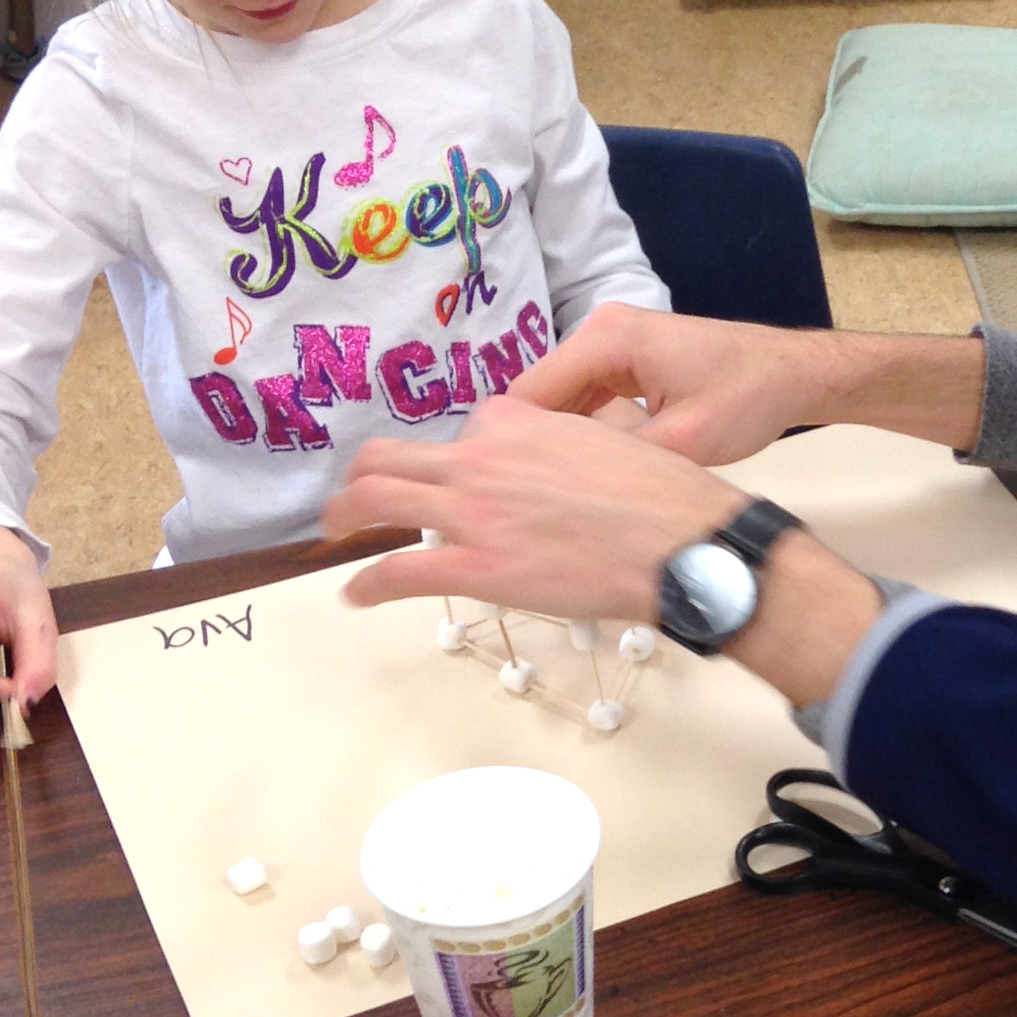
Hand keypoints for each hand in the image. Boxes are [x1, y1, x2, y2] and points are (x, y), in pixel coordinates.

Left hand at [326, 397, 888, 705]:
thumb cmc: (664, 497)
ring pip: (374, 498)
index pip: (465, 430)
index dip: (459, 456)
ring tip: (334, 532)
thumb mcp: (611, 440)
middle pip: (392, 455)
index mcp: (517, 421)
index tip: (457, 476)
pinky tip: (355, 595)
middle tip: (357, 497)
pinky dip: (367, 583)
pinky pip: (396, 570)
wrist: (681, 542)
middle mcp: (481, 458)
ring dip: (343, 515)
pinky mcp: (474, 565)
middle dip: (365, 474)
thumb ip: (568, 445)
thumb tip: (561, 469)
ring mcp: (472, 511)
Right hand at [512, 306, 987, 463]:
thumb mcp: (684, 442)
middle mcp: (600, 332)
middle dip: (536, 447)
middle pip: (542, 398)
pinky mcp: (628, 362)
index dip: (513, 447)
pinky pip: (589, 401)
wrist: (797, 375)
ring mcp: (614, 345)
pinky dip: (587, 434)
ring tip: (552, 496)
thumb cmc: (750, 398)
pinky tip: (587, 476)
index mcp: (606, 339)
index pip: (529, 394)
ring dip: (562, 444)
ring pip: (563, 403)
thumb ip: (619, 459)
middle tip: (527, 504)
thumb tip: (562, 490)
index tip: (504, 495)